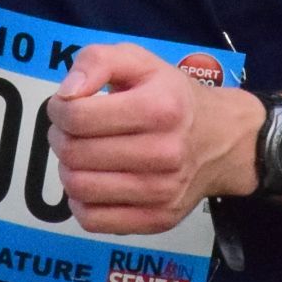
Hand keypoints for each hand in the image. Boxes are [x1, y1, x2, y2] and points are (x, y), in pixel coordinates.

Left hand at [47, 43, 256, 234]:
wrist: (222, 139)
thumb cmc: (172, 96)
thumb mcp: (139, 62)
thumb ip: (97, 61)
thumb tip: (66, 94)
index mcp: (159, 108)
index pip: (77, 117)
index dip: (59, 109)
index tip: (66, 106)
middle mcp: (165, 153)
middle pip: (75, 153)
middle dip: (60, 138)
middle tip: (70, 131)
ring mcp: (162, 192)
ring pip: (79, 188)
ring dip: (68, 169)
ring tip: (82, 155)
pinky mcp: (157, 219)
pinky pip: (93, 220)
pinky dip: (80, 202)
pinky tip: (94, 182)